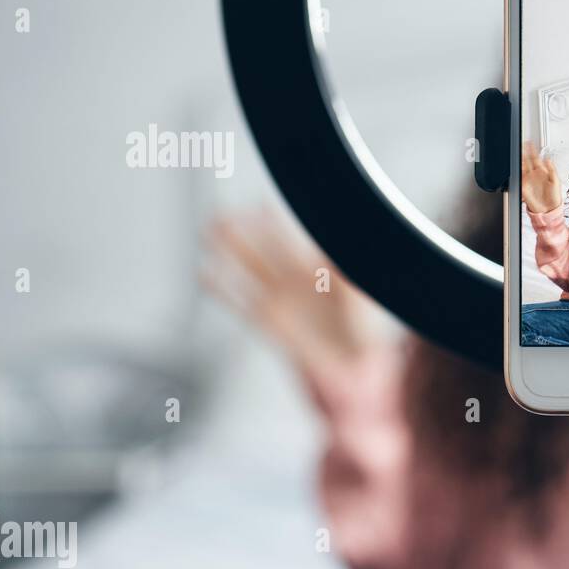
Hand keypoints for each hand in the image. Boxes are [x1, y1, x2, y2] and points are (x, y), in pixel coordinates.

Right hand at [199, 208, 382, 371]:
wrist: (353, 365)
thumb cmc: (364, 328)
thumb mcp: (363, 293)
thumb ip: (349, 271)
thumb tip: (344, 245)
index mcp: (318, 268)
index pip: (294, 238)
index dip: (277, 222)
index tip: (261, 204)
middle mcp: (294, 279)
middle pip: (264, 247)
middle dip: (246, 229)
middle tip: (226, 211)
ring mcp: (278, 299)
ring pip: (248, 268)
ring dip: (229, 251)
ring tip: (210, 229)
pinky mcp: (267, 322)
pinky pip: (240, 303)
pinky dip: (222, 289)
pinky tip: (205, 274)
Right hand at [521, 141, 560, 214]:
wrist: (549, 210)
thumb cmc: (554, 197)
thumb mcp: (556, 182)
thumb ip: (552, 170)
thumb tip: (548, 159)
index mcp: (543, 171)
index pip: (536, 158)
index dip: (533, 150)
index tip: (530, 143)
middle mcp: (534, 174)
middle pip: (527, 160)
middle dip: (524, 152)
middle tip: (521, 144)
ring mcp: (528, 180)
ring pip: (522, 167)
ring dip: (519, 160)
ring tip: (517, 153)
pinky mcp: (524, 187)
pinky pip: (518, 178)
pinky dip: (517, 172)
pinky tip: (516, 167)